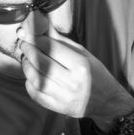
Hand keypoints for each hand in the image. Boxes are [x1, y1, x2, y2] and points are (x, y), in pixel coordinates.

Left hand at [16, 27, 132, 124]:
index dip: (37, 39)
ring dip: (27, 66)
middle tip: (24, 44)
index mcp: (80, 66)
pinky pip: (37, 95)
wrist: (108, 102)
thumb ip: (63, 42)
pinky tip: (31, 76)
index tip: (30, 34)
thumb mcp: (84, 55)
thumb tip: (44, 27)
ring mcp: (65, 97)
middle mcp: (72, 82)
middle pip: (42, 63)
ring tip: (26, 59)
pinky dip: (29, 84)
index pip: (52, 48)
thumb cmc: (96, 75)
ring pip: (37, 79)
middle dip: (29, 51)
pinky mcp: (59, 107)